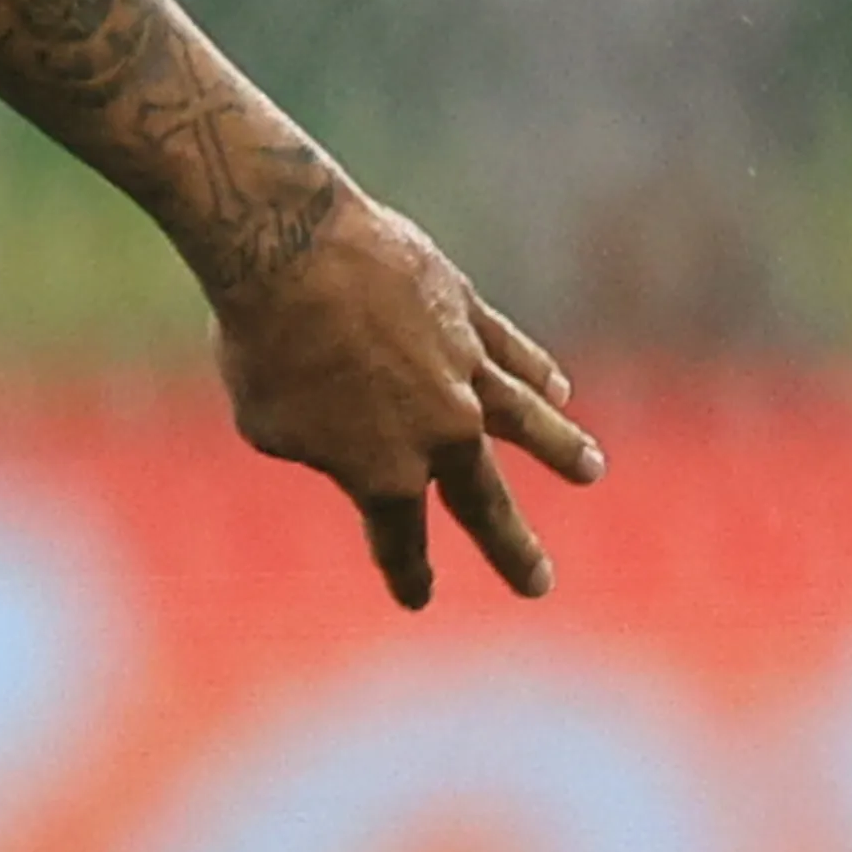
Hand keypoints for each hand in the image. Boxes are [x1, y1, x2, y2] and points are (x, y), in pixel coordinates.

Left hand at [204, 179, 602, 608]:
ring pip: (526, 420)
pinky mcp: (467, 314)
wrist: (289, 254)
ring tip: (590, 469)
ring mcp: (464, 371)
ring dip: (560, 447)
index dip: (407, 570)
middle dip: (511, 548)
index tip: (417, 597)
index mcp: (384, 473)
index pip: (401, 537)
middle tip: (539, 584)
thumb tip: (343, 432)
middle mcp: (440, 432)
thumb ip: (315, 445)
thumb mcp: (268, 423)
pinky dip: (536, 371)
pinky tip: (557, 388)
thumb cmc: (261, 344)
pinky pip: (512, 352)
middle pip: (483, 502)